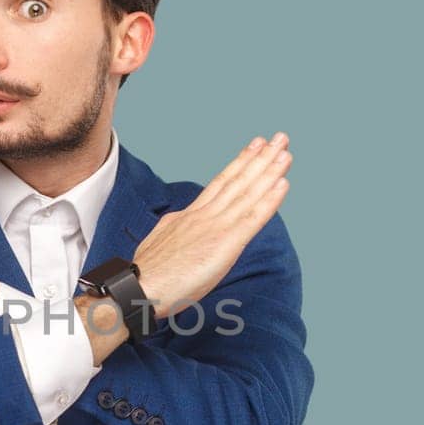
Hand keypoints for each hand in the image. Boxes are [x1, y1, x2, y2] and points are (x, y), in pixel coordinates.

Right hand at [132, 133, 292, 317]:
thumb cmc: (147, 275)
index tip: (254, 147)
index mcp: (188, 216)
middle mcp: (203, 215)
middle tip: (279, 138)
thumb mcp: (159, 243)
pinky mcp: (225, 243)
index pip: (220, 184)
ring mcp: (215, 226)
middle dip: (259, 157)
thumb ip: (174, 230)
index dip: (239, 164)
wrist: (139, 286)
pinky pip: (253, 218)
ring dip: (269, 170)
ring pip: (247, 192)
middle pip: (236, 180)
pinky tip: (283, 183)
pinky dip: (270, 200)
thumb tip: (179, 222)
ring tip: (284, 149)